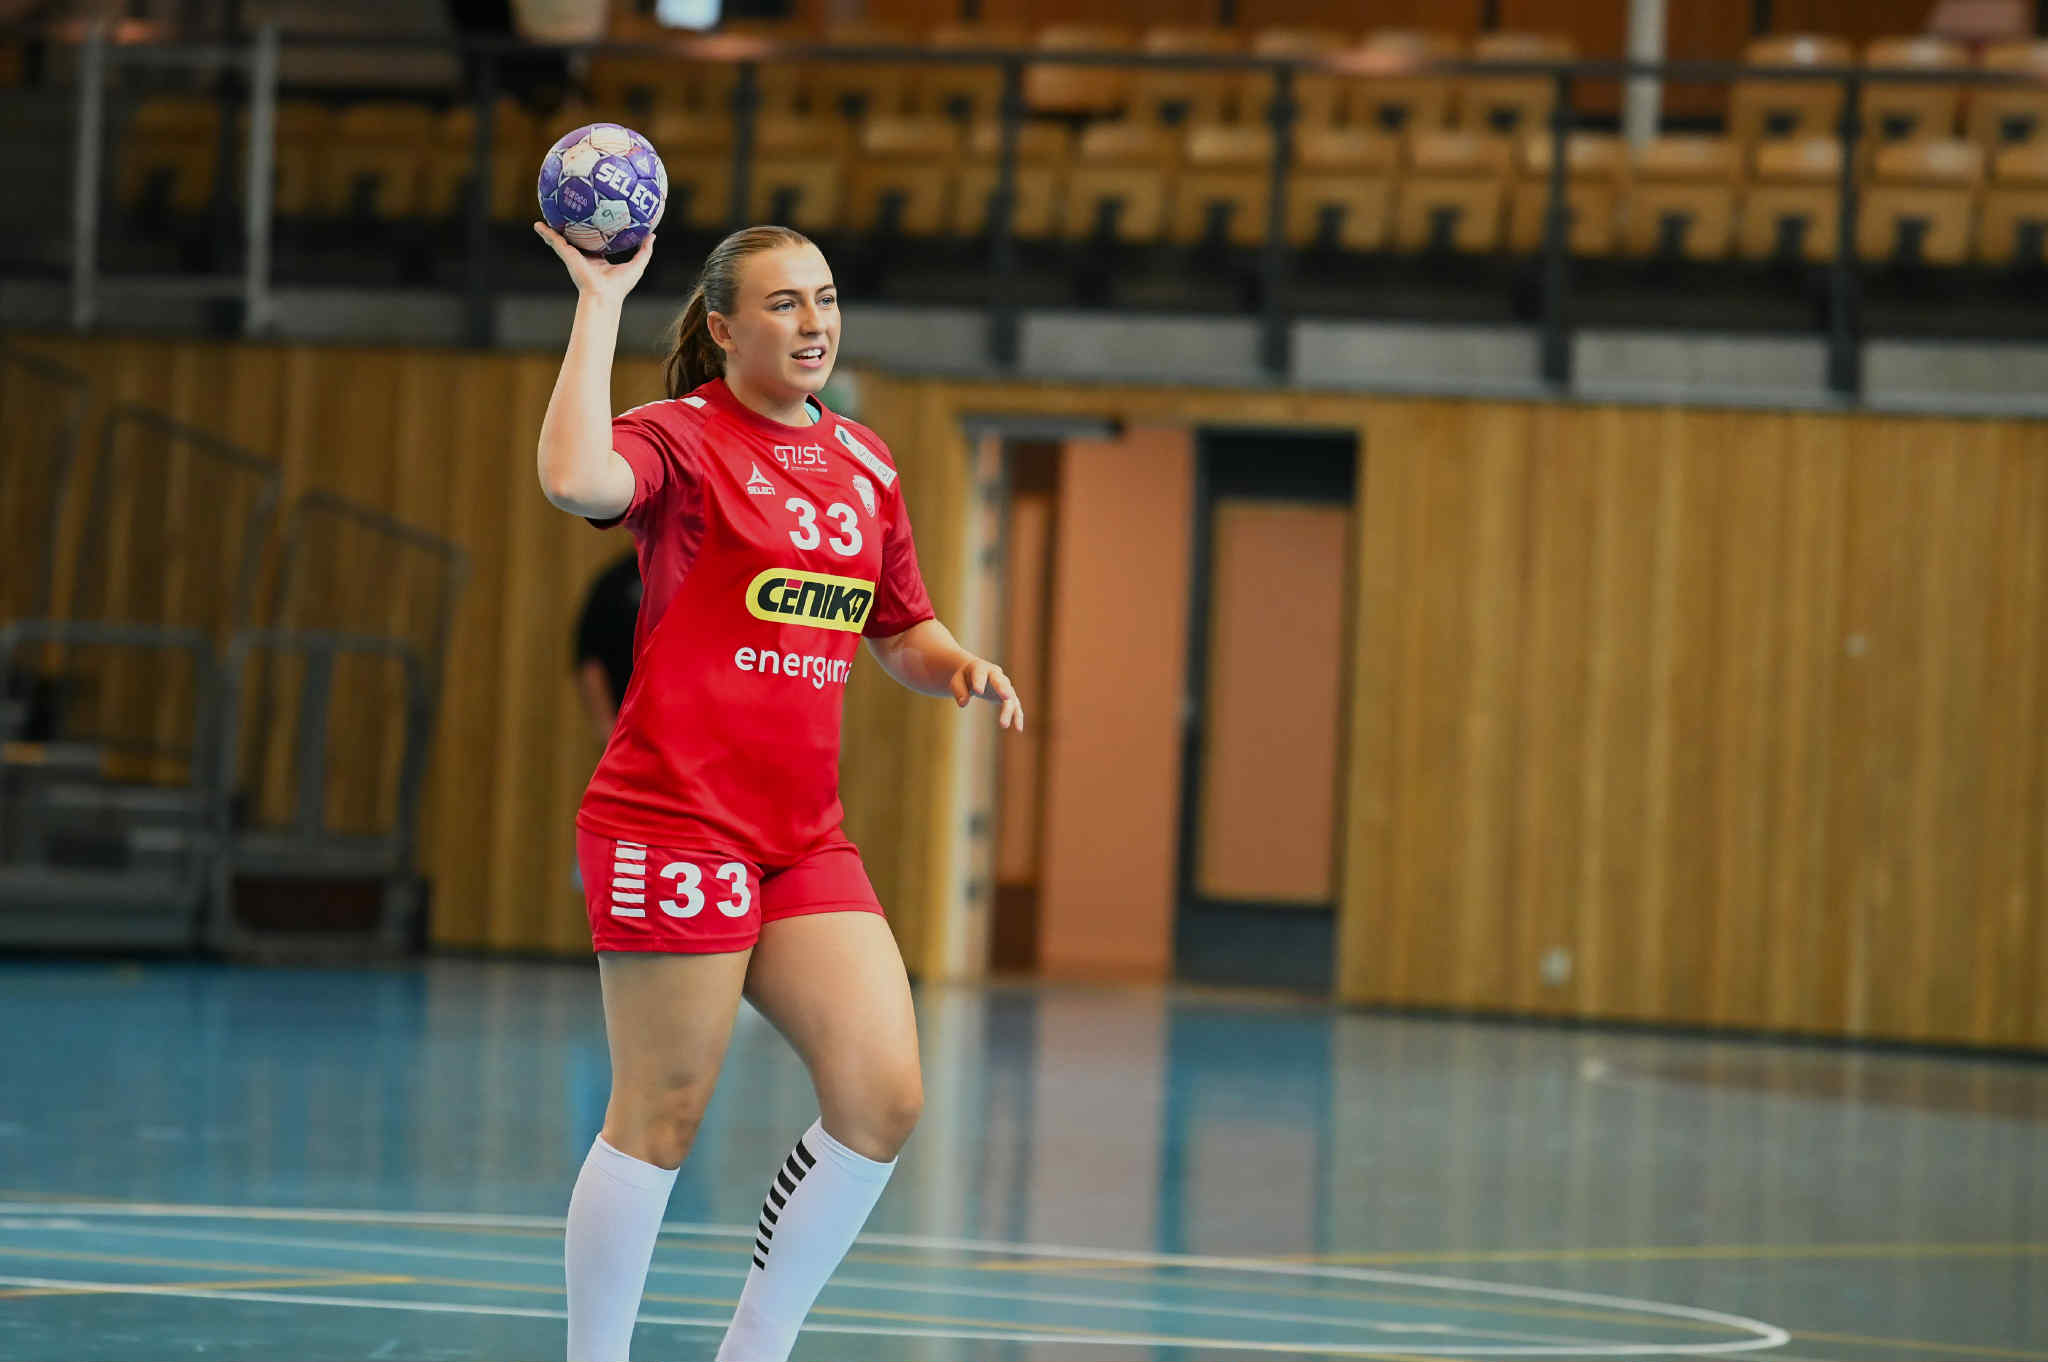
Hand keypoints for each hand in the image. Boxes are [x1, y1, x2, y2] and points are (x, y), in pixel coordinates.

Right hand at [534, 221, 653, 304]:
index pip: (595, 242)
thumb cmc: (620, 285)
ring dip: (553, 229)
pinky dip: (546, 233)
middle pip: (577, 239)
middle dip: (572, 228)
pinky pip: (555, 241)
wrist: (604, 296)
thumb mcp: (637, 264)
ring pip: (562, 239)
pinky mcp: (568, 256)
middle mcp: (584, 257)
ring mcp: (574, 256)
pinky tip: (537, 225)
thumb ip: (644, 250)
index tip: (594, 219)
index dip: (594, 231)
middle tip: (568, 213)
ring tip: (546, 215)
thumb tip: (652, 235)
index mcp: (598, 260)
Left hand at [950, 658, 1023, 731]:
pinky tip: (1018, 729)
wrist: (975, 672)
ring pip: (1010, 697)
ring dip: (1008, 711)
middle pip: (1001, 682)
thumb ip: (959, 691)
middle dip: (1003, 689)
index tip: (978, 692)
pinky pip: (1015, 706)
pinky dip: (1017, 716)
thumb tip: (963, 703)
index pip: (980, 674)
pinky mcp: (1009, 696)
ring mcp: (1004, 685)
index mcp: (980, 668)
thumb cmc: (964, 677)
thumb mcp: (957, 681)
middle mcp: (996, 675)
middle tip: (1006, 697)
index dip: (979, 682)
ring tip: (1003, 725)